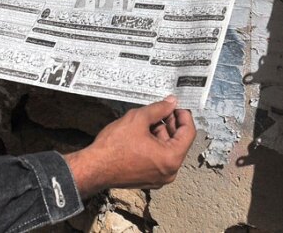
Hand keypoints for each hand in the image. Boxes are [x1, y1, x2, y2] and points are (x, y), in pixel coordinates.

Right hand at [64, 96, 195, 197]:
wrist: (94, 168)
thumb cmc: (114, 146)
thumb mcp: (138, 119)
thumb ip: (159, 109)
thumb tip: (171, 102)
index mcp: (171, 158)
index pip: (189, 133)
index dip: (184, 115)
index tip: (176, 105)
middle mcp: (169, 172)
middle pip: (178, 142)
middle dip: (170, 123)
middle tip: (160, 109)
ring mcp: (159, 178)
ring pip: (167, 149)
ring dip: (161, 133)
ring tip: (145, 120)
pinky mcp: (148, 179)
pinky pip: (158, 159)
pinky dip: (154, 145)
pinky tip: (141, 133)